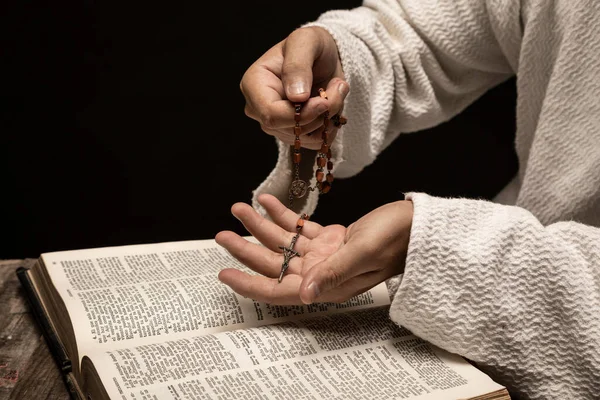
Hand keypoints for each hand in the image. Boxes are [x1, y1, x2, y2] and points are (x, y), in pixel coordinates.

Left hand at [215, 194, 412, 304]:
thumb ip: (333, 272)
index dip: (250, 284)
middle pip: (275, 264)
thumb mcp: (365, 252)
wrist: (417, 224)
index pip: (280, 291)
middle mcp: (322, 274)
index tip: (224, 273)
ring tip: (240, 207)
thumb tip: (304, 293)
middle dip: (247, 249)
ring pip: (284, 243)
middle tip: (222, 234)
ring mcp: (326, 256)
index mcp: (328, 284)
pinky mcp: (331, 239)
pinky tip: (267, 201)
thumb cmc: (397, 238)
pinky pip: (300, 229)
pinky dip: (283, 215)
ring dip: (261, 226)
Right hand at [239, 26, 349, 149]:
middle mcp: (259, 108)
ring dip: (329, 117)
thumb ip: (297, 65)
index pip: (270, 114)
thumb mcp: (305, 42)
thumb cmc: (310, 44)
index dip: (301, 114)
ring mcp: (275, 124)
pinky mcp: (293, 133)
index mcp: (254, 84)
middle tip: (338, 87)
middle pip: (289, 129)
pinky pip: (314, 142)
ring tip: (336, 90)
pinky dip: (329, 126)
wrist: (323, 56)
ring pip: (305, 137)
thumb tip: (295, 97)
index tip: (324, 101)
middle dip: (320, 113)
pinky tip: (333, 106)